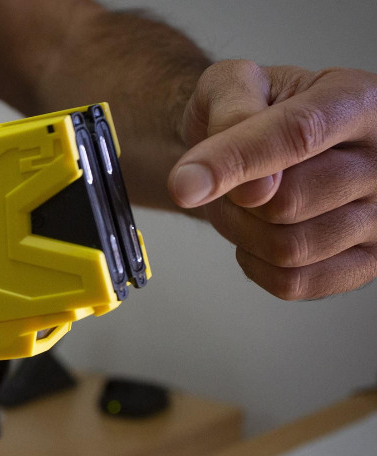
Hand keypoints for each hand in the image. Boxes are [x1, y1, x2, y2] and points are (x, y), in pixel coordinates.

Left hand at [168, 60, 376, 298]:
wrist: (257, 145)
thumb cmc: (249, 111)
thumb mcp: (228, 85)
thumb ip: (231, 114)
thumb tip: (248, 188)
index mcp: (358, 99)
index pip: (299, 134)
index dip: (238, 161)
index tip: (183, 185)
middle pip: (288, 202)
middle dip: (233, 199)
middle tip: (224, 181)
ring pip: (290, 249)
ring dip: (241, 232)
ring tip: (240, 203)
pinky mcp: (367, 263)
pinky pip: (293, 283)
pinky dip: (256, 263)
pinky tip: (257, 233)